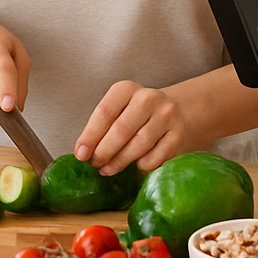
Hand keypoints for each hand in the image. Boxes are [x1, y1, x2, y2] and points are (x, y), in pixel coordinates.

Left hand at [74, 80, 189, 174]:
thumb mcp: (119, 110)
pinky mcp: (178, 136)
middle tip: (95, 164)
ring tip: (107, 169)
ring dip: (119, 162)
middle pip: (121, 129)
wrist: (177, 112)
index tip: (80, 154)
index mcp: (127, 88)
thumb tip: (83, 153)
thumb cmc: (138, 115)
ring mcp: (166, 116)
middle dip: (104, 151)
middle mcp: (148, 98)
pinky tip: (134, 166)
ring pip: (138, 145)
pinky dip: (140, 166)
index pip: (104, 112)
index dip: (90, 136)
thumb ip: (102, 126)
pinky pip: (154, 158)